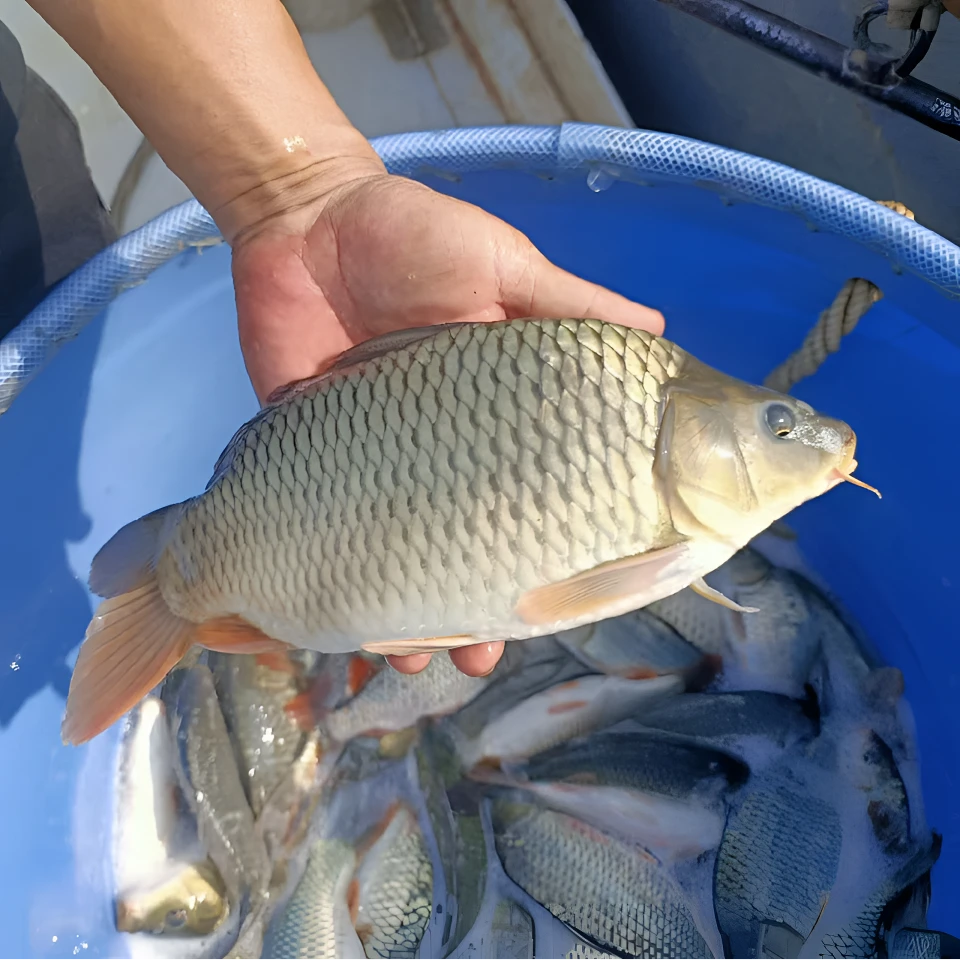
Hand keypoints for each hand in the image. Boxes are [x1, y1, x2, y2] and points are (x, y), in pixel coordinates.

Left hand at [230, 160, 664, 677]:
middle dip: (473, 599)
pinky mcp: (310, 450)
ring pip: (395, 547)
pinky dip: (332, 566)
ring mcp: (373, 454)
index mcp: (489, 410)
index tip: (561, 598)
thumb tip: (660, 337)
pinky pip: (324, 521)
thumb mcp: (501, 262)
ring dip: (404, 605)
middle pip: (460, 537)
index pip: (526, 492)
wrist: (305, 218)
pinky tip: (340, 617)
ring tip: (412, 658)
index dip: (545, 547)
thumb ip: (567, 301)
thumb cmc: (413, 232)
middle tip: (482, 653)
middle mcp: (436, 446)